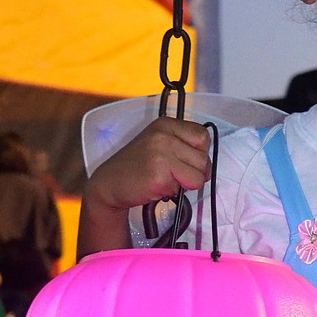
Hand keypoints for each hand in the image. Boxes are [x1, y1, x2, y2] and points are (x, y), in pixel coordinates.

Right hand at [85, 117, 211, 213]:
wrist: (109, 183)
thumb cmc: (137, 166)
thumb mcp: (158, 143)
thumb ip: (182, 145)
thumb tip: (207, 164)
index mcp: (165, 124)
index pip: (203, 137)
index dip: (198, 154)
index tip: (185, 161)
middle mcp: (163, 135)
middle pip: (203, 158)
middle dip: (194, 172)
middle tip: (174, 175)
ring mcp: (161, 154)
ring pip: (198, 176)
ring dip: (185, 184)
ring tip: (165, 179)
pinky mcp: (159, 175)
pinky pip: (183, 189)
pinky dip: (172, 192)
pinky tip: (156, 186)